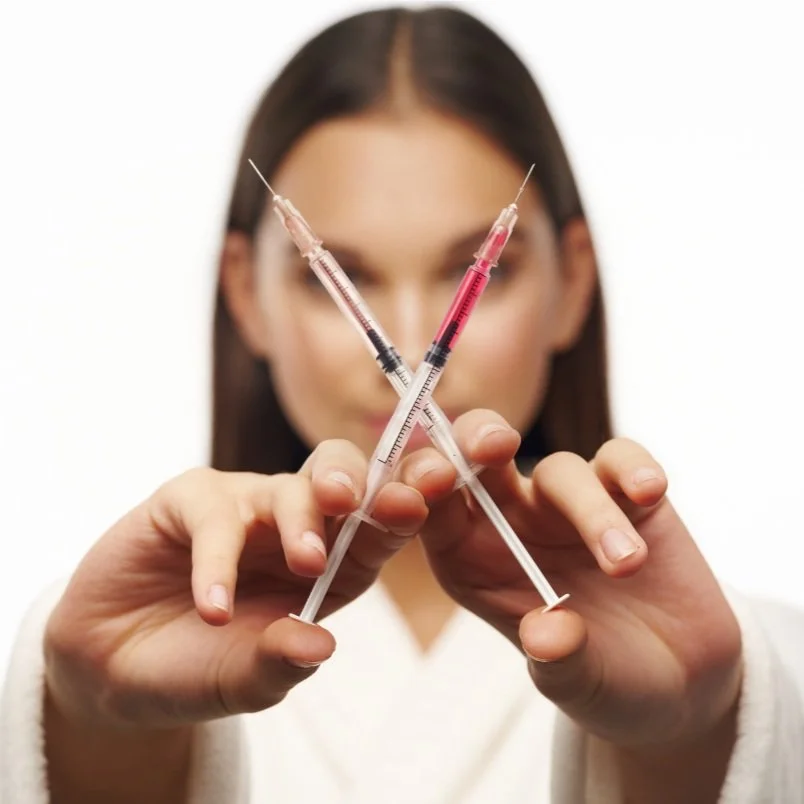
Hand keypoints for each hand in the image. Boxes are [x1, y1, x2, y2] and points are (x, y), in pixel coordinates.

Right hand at [44, 440, 426, 730]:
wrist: (117, 666)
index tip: (417, 503)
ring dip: (303, 520)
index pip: (377, 528)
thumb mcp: (246, 680)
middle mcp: (294, 523)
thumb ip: (281, 662)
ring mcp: (244, 506)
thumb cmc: (199, 666)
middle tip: (372, 505)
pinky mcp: (189, 501)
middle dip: (361, 486)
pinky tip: (212, 607)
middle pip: (340, 482)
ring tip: (307, 563)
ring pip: (286, 489)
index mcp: (332, 561)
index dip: (399, 511)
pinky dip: (216, 561)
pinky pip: (213, 516)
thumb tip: (320, 645)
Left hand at [398, 410, 741, 749]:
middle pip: (480, 459)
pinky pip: (621, 461)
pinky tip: (649, 492)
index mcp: (469, 559)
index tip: (431, 481)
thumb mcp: (578, 686)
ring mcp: (566, 504)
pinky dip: (633, 469)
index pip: (432, 510)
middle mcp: (510, 521)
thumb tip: (546, 636)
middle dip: (477, 441)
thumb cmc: (604, 681)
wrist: (677, 681)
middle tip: (493, 446)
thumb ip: (558, 661)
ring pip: (560, 471)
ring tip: (625, 567)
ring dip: (591, 510)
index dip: (422, 488)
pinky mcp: (625, 494)